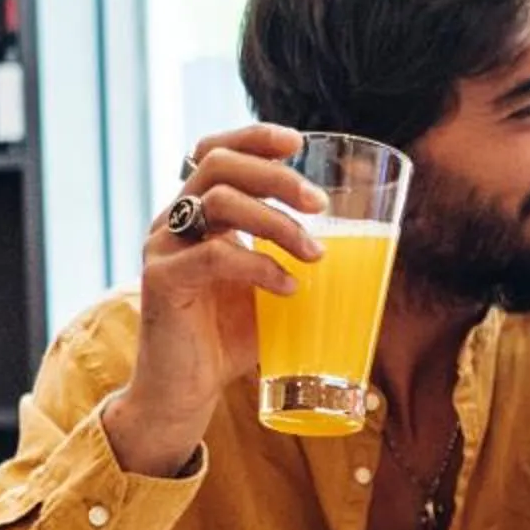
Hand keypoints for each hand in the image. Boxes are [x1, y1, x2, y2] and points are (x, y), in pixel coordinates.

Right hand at [105, 122, 328, 474]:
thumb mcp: (268, 286)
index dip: (254, 137)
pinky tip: (287, 287)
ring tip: (314, 254)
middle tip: (319, 204)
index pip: (215, 151)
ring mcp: (163, 247)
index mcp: (197, 212)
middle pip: (220, 164)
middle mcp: (174, 220)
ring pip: (219, 202)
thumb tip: (368, 246)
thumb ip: (294, 258)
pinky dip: (259, 266)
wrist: (184, 391)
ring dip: (277, 223)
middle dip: (276, 176)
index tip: (298, 142)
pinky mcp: (160, 280)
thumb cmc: (229, 338)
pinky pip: (213, 255)